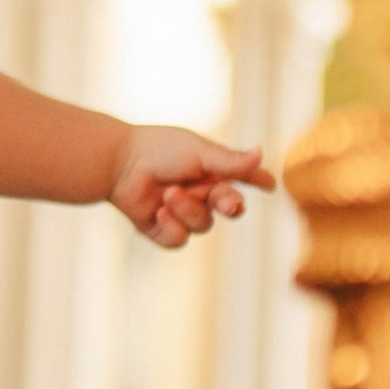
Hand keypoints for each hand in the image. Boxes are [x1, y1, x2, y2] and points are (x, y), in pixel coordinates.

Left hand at [107, 124, 273, 249]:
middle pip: (229, 207)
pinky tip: (158, 212)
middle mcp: (201, 192)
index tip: (269, 185)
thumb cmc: (160, 149)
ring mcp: (183, 212)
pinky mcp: (162, 230)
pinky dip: (172, 226)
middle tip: (229, 203)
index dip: (257, 181)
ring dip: (187, 210)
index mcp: (213, 170)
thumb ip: (230, 161)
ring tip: (168, 194)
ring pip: (203, 225)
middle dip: (230, 205)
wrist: (120, 163)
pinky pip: (179, 239)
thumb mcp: (199, 152)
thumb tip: (261, 153)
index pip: (242, 179)